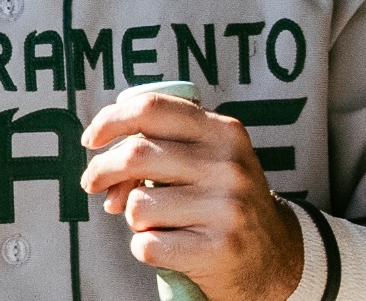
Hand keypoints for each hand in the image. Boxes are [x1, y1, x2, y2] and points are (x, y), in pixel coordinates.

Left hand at [81, 91, 303, 300]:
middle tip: (93, 184)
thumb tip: (104, 175)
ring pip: (138, 205)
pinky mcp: (219, 248)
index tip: (91, 139)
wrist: (275, 257)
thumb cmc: (224, 201)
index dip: (110, 120)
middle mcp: (229, 164)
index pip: (152, 109)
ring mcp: (226, 207)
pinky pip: (147, 244)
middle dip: (102, 170)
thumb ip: (162, 149)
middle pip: (135, 154)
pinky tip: (169, 246)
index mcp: (224, 131)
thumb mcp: (210, 160)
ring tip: (158, 221)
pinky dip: (146, 248)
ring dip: (134, 217)